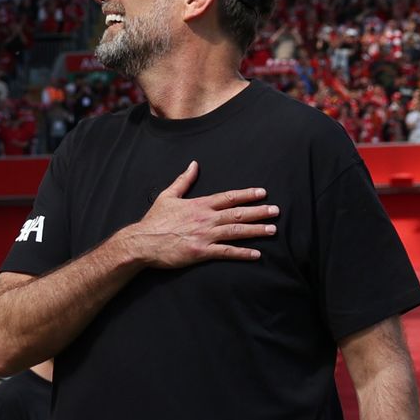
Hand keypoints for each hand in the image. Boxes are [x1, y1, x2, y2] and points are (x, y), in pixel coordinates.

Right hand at [119, 161, 276, 267]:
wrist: (142, 242)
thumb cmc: (154, 220)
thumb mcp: (167, 196)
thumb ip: (183, 181)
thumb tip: (193, 165)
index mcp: (199, 205)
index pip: (228, 197)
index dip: (246, 195)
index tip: (262, 193)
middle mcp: (205, 219)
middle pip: (237, 213)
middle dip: (259, 212)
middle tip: (276, 211)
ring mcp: (205, 235)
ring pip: (236, 231)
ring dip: (256, 230)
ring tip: (272, 230)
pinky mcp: (201, 252)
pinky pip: (226, 252)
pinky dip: (242, 253)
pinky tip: (256, 254)